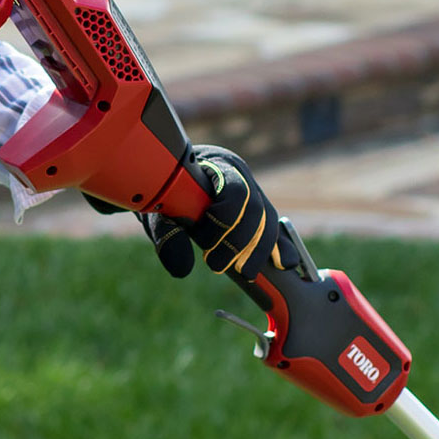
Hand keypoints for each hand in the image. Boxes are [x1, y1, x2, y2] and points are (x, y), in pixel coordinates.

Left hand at [86, 145, 297, 280]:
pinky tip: (282, 264)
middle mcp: (242, 176)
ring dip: (260, 251)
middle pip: (257, 210)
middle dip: (240, 243)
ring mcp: (252, 194)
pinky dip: (279, 248)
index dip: (224, 221)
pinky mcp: (256, 213)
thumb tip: (182, 270)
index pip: (237, 192)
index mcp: (219, 164)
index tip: (202, 241)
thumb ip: (165, 232)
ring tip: (245, 274)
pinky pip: (274, 230)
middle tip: (215, 266)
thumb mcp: (156, 208)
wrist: (166, 179)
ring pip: (269, 222)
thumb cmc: (161, 188)